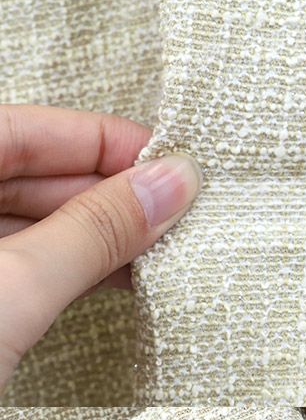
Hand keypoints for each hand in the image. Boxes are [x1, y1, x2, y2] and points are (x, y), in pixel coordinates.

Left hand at [0, 104, 201, 391]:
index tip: (169, 163)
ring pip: (30, 224)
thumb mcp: (12, 290)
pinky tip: (118, 276)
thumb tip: (166, 186)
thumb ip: (94, 231)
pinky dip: (73, 270)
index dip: (103, 141)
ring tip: (158, 247)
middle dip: (107, 192)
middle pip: (29, 173)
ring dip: (96, 235)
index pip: (24, 130)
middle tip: (176, 211)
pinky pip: (25, 267)